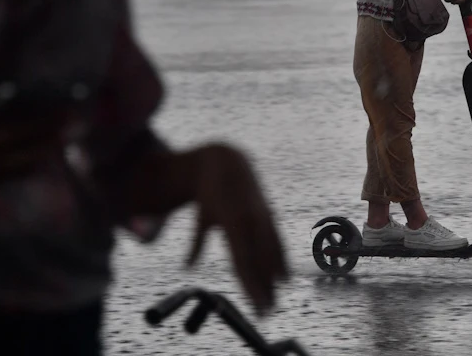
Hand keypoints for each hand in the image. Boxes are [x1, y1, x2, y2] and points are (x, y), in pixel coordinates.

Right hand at [0, 80, 71, 184]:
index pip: (21, 134)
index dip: (45, 125)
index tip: (64, 117)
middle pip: (28, 155)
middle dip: (51, 145)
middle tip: (73, 135)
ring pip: (19, 170)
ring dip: (40, 159)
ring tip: (59, 150)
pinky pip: (5, 178)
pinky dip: (22, 171)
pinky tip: (32, 167)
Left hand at [187, 144, 287, 315]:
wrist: (227, 161)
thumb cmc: (210, 192)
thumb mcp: (201, 217)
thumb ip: (196, 244)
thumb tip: (187, 267)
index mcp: (233, 223)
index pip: (243, 261)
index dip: (251, 284)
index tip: (255, 303)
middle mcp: (251, 221)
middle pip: (260, 261)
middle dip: (265, 287)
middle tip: (267, 311)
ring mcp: (263, 217)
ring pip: (272, 251)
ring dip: (275, 276)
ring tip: (277, 298)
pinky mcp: (269, 213)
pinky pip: (277, 239)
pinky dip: (281, 258)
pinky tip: (284, 275)